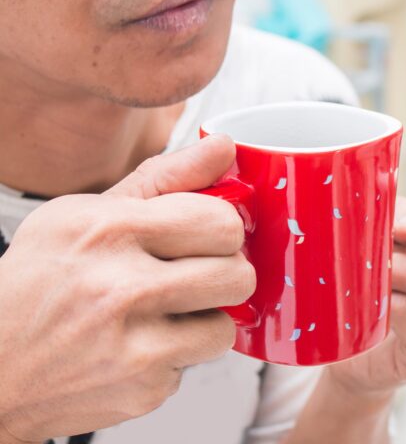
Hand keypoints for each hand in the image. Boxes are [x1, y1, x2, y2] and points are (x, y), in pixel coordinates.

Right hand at [0, 135, 253, 441]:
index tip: (205, 236)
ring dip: (204, 319)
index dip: (221, 229)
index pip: (221, 221)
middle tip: (196, 274)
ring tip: (165, 312)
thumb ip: (164, 178)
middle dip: (224, 273)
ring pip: (226, 326)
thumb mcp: (85, 214)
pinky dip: (176, 355)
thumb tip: (223, 146)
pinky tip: (139, 344)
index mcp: (108, 230)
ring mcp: (132, 346)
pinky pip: (196, 364)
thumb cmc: (37, 285)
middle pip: (237, 274)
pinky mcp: (142, 389)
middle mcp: (120, 287)